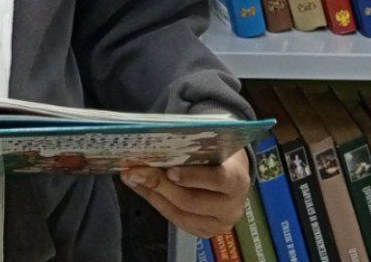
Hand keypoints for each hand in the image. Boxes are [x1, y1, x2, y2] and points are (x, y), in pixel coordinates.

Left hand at [121, 149, 249, 238]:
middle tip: (136, 171)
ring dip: (153, 195)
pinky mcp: (205, 231)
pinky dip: (156, 203)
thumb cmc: (217, 151)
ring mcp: (219, 223)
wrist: (232, 169)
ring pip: (181, 214)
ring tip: (132, 178)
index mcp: (238, 179)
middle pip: (192, 201)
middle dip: (160, 185)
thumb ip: (189, 146)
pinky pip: (177, 220)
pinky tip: (141, 188)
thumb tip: (153, 140)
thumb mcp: (210, 144)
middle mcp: (232, 207)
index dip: (193, 177)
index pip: (219, 180)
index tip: (170, 171)